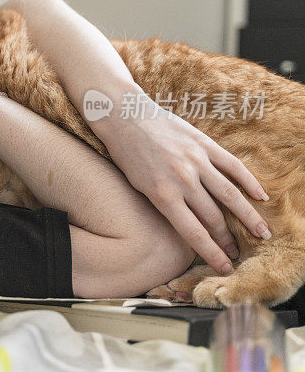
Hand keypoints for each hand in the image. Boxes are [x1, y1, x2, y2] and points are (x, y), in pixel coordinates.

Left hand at [100, 97, 269, 274]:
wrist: (123, 116)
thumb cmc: (127, 155)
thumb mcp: (139, 187)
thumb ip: (165, 204)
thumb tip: (191, 226)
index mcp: (162, 195)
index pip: (193, 233)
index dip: (211, 253)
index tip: (224, 267)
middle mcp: (182, 180)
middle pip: (213, 217)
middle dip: (227, 239)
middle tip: (237, 252)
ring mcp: (195, 160)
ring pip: (229, 194)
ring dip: (247, 216)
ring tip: (260, 232)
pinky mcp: (203, 143)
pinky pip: (232, 165)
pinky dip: (249, 182)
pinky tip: (260, 196)